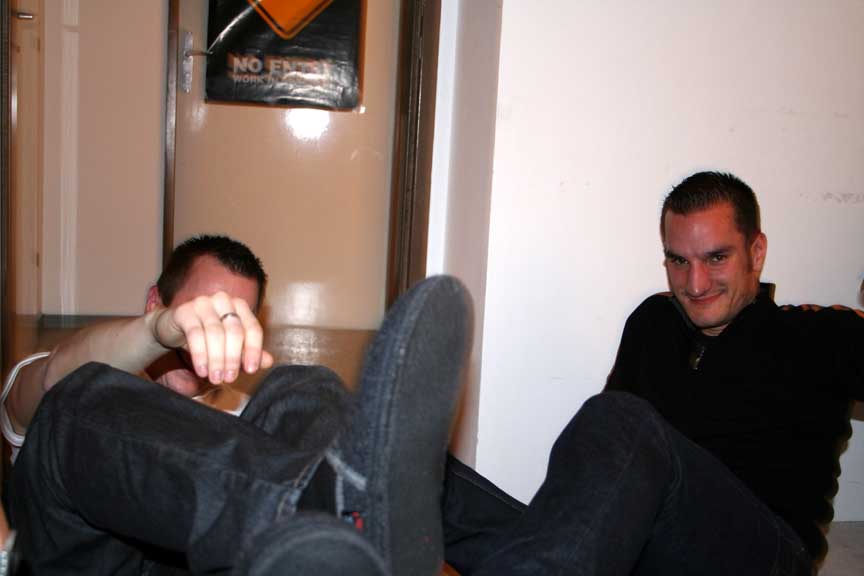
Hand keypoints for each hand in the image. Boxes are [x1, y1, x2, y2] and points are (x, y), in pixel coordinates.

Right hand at [152, 291, 273, 383]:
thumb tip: (269, 362)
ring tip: (215, 378)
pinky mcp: (185, 310)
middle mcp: (224, 300)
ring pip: (215, 333)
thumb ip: (248, 352)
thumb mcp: (229, 345)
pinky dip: (200, 355)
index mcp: (240, 306)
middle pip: (235, 331)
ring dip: (216, 359)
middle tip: (229, 378)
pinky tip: (201, 371)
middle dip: (233, 358)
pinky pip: (195, 334)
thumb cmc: (207, 336)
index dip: (254, 350)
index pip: (253, 328)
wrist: (174, 328)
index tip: (251, 370)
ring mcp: (203, 303)